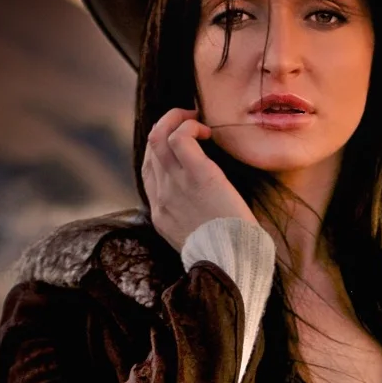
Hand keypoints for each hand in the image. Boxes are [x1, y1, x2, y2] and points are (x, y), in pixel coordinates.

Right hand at [142, 107, 258, 251]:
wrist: (233, 263)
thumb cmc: (226, 253)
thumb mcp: (197, 239)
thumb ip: (191, 220)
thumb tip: (203, 204)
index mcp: (161, 214)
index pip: (148, 170)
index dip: (161, 149)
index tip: (182, 142)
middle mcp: (162, 197)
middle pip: (150, 149)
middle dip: (167, 126)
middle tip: (191, 122)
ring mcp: (176, 185)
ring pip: (158, 136)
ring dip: (176, 119)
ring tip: (196, 119)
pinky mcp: (198, 176)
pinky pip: (180, 137)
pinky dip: (189, 126)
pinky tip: (206, 131)